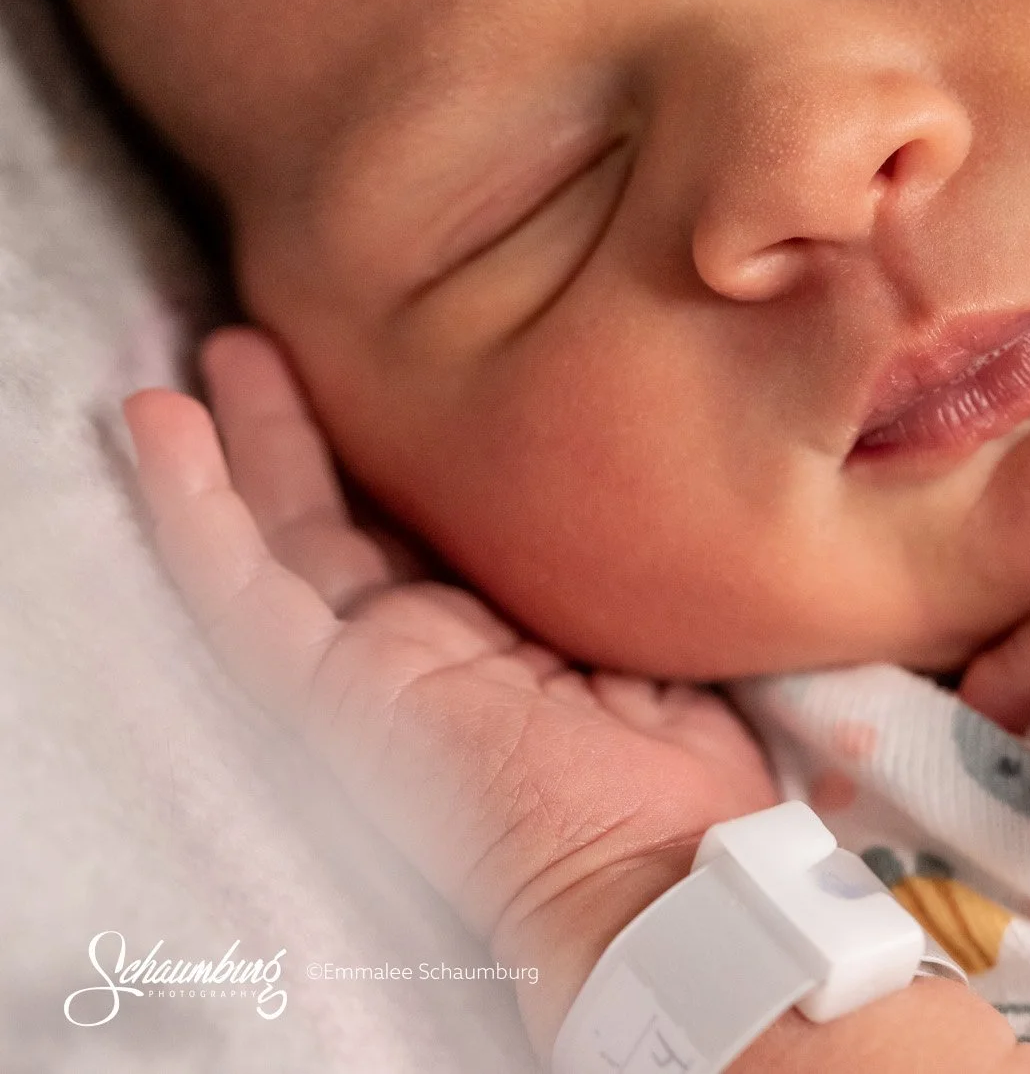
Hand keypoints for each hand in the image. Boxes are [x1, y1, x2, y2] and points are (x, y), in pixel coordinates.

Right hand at [122, 327, 777, 1055]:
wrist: (656, 871)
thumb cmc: (684, 777)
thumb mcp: (655, 638)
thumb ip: (618, 572)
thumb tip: (651, 482)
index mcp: (503, 640)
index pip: (434, 535)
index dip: (408, 460)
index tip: (413, 374)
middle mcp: (428, 648)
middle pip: (346, 524)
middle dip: (310, 433)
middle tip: (285, 340)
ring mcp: (372, 669)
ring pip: (282, 541)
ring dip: (244, 443)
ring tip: (225, 350)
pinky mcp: (332, 691)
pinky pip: (241, 589)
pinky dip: (193, 506)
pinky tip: (162, 427)